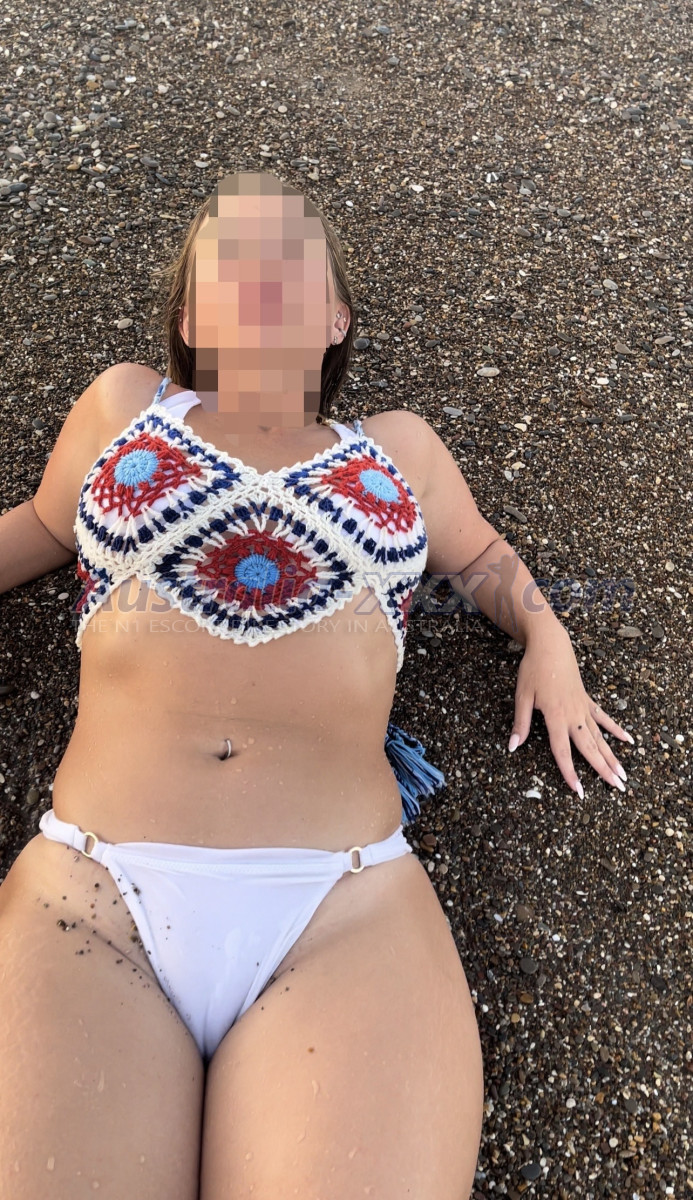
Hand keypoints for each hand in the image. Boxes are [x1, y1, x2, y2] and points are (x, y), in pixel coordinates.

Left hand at [507, 624, 634, 797]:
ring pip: (600, 737)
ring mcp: (583, 708)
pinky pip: (604, 718)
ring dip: (612, 757)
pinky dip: (616, 730)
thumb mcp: (522, 696)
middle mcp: (573, 715)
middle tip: (618, 788)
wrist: (550, 645)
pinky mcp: (587, 700)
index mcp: (555, 717)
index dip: (570, 772)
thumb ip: (520, 723)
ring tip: (624, 775)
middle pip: (589, 748)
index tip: (579, 791)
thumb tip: (513, 746)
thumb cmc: (533, 670)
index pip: (563, 751)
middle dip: (603, 770)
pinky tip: (628, 741)